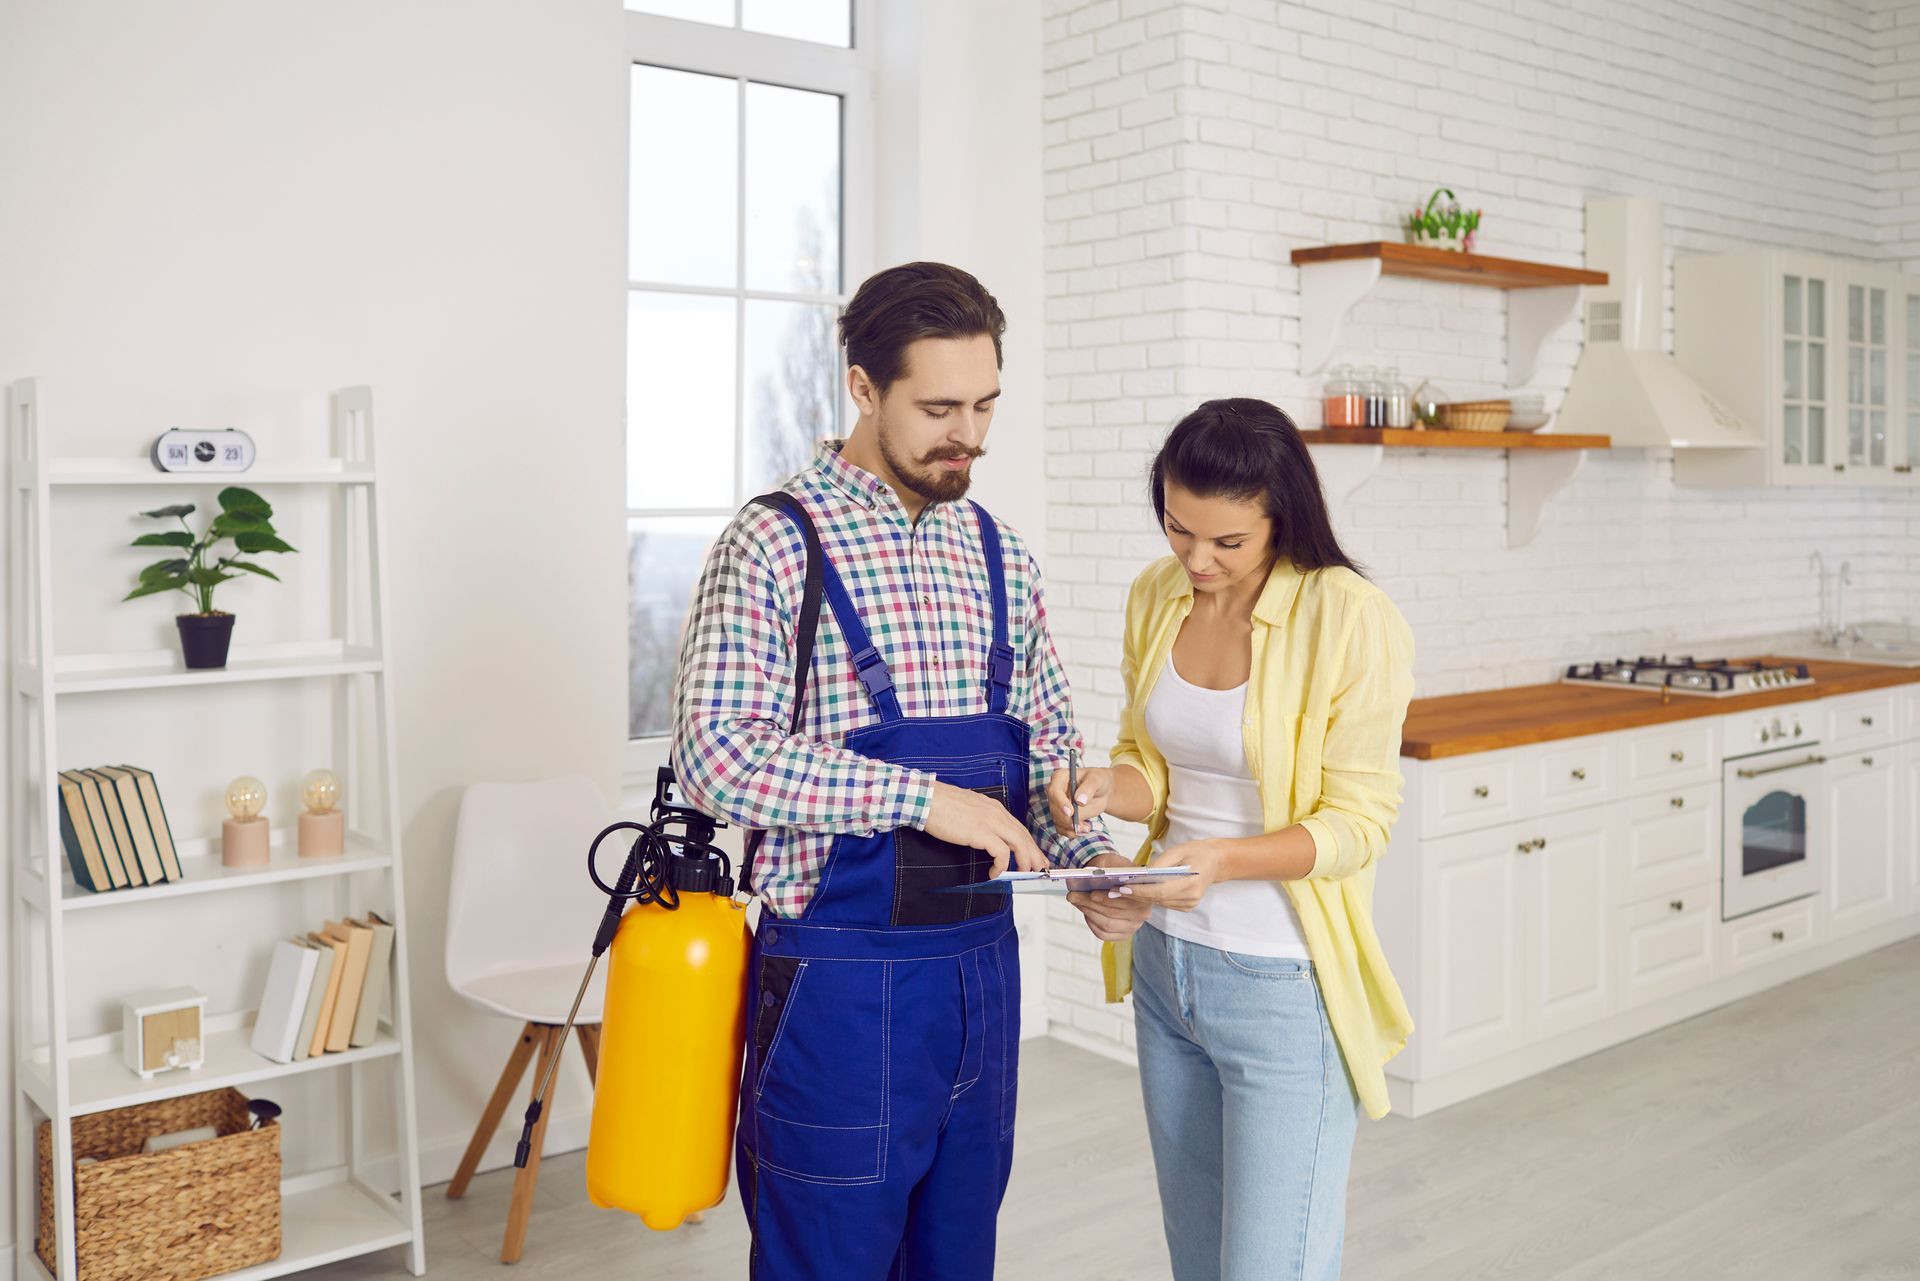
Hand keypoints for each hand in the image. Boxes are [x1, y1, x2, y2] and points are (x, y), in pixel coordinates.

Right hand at [923, 781, 1048, 876]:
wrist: (926, 799)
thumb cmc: (941, 805)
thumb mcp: (969, 809)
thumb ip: (981, 820)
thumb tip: (985, 836)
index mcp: (994, 808)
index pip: (1019, 828)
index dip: (1030, 844)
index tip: (1035, 856)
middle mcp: (997, 813)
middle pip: (1024, 836)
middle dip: (1034, 854)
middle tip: (1040, 869)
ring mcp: (990, 822)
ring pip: (1019, 844)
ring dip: (1024, 861)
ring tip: (1022, 874)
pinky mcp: (981, 833)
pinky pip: (1001, 853)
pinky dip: (1001, 866)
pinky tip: (994, 873)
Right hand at [1047, 765, 1114, 836]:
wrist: (1100, 791)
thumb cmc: (1097, 781)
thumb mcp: (1097, 780)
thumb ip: (1089, 788)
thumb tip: (1080, 800)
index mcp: (1060, 777)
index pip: (1054, 791)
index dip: (1061, 803)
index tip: (1070, 812)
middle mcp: (1055, 792)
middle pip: (1054, 808)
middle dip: (1067, 820)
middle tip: (1083, 826)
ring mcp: (1057, 805)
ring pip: (1057, 820)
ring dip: (1071, 828)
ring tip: (1087, 828)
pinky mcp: (1061, 816)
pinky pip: (1061, 828)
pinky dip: (1071, 833)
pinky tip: (1083, 831)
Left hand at [1066, 853, 1151, 940]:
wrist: (1116, 877)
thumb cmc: (1115, 869)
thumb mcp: (1112, 862)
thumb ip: (1107, 866)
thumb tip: (1093, 873)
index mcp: (1146, 894)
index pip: (1128, 899)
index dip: (1109, 898)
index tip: (1092, 894)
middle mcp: (1143, 913)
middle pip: (1114, 912)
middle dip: (1090, 903)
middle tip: (1073, 895)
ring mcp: (1133, 926)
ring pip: (1107, 924)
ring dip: (1088, 912)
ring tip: (1075, 900)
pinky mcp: (1122, 935)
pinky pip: (1103, 934)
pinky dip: (1091, 923)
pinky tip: (1085, 911)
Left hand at [1115, 840, 1222, 912]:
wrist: (1216, 861)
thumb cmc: (1196, 852)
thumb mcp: (1177, 851)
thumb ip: (1159, 864)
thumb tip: (1140, 875)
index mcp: (1190, 882)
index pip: (1160, 891)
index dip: (1140, 891)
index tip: (1123, 888)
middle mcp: (1191, 897)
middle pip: (1157, 899)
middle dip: (1135, 896)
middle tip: (1114, 891)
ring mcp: (1190, 904)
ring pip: (1159, 903)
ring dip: (1141, 898)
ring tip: (1121, 891)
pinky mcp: (1187, 906)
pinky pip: (1164, 903)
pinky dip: (1151, 898)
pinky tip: (1138, 893)